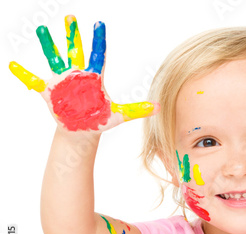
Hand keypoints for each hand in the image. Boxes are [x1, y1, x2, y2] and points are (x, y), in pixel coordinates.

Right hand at [9, 15, 159, 132]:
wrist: (83, 132)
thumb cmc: (100, 121)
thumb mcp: (120, 115)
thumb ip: (138, 110)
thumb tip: (159, 107)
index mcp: (94, 78)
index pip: (98, 55)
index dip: (98, 41)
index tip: (99, 24)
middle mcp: (78, 75)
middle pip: (75, 50)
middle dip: (74, 34)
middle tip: (72, 17)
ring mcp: (63, 81)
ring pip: (55, 58)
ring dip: (49, 44)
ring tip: (42, 28)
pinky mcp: (50, 92)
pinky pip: (33, 81)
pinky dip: (23, 74)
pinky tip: (11, 65)